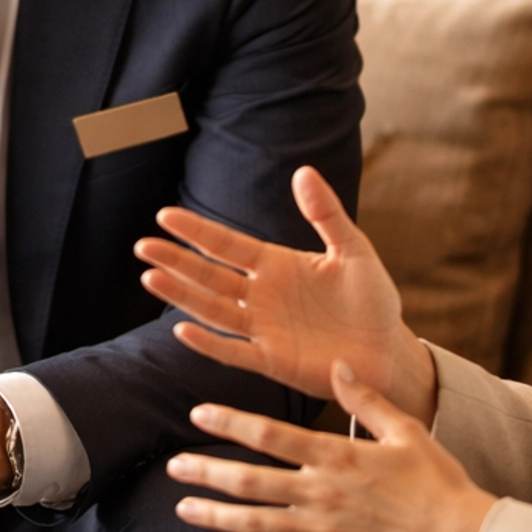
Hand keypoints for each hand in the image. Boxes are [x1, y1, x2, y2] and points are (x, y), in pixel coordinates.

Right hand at [137, 166, 435, 418]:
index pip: (227, 244)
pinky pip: (234, 351)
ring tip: (150, 277)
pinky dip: (208, 342)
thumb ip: (326, 213)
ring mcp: (263, 329)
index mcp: (276, 264)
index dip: (198, 231)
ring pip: (213, 310)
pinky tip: (182, 328)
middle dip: (176, 261)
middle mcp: (261, 295)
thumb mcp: (354, 249)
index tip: (165, 215)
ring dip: (182, 296)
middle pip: (209, 276)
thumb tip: (302, 171)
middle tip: (143, 246)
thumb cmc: (372, 300)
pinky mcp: (272, 361)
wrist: (388, 350)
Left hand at [166, 362, 494, 531]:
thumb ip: (366, 399)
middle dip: (207, 473)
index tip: (197, 415)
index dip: (230, 424)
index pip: (270, 436)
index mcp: (336, 457)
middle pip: (250, 482)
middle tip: (173, 467)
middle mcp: (321, 494)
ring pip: (256, 525)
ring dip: (216, 516)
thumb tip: (337, 365)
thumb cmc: (438, 481)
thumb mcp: (405, 430)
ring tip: (184, 509)